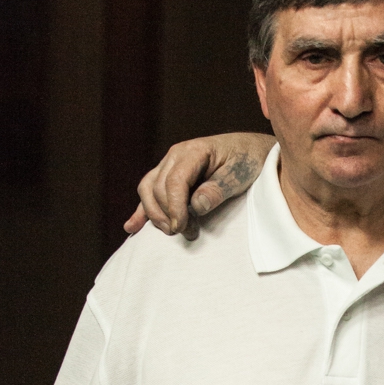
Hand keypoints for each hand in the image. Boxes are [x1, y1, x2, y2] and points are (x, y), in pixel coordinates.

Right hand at [124, 133, 273, 239]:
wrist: (251, 151)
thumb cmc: (247, 161)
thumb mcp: (239, 174)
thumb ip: (218, 189)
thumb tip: (196, 206)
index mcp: (193, 151)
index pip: (174, 181)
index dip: (175, 206)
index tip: (182, 227)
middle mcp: (175, 156)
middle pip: (157, 187)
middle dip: (168, 214)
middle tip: (189, 233)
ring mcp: (169, 166)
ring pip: (147, 190)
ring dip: (155, 215)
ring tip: (172, 232)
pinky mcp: (168, 178)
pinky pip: (148, 193)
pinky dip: (141, 211)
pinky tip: (132, 227)